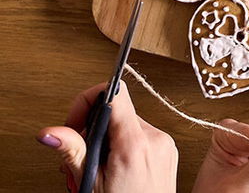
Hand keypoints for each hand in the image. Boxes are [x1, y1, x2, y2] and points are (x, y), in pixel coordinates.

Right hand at [36, 81, 177, 192]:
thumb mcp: (92, 183)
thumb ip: (74, 152)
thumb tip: (52, 132)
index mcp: (136, 143)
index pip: (114, 93)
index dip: (88, 101)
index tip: (75, 121)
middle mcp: (156, 138)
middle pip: (116, 113)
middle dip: (92, 132)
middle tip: (80, 159)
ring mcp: (164, 145)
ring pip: (127, 126)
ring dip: (106, 142)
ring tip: (96, 170)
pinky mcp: (168, 152)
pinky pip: (141, 138)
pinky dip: (122, 148)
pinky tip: (112, 171)